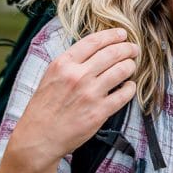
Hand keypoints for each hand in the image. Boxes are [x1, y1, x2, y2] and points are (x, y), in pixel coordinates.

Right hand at [9, 28, 138, 170]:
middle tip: (133, 49)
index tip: (122, 34)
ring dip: (130, 65)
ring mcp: (90, 93)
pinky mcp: (99, 111)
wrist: (39, 138)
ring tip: (131, 65)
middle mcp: (77, 76)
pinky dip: (130, 88)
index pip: (94, 41)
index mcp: (63, 64)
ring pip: (121, 70)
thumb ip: (70, 63)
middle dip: (127, 48)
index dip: (112, 35)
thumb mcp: (50, 76)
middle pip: (112, 53)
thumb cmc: (43, 108)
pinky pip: (124, 94)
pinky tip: (129, 86)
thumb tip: (94, 51)